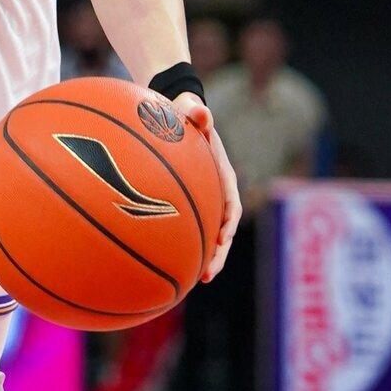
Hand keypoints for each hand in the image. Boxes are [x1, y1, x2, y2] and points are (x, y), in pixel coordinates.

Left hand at [171, 91, 240, 281]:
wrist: (171, 113)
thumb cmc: (180, 111)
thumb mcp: (188, 108)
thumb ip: (195, 111)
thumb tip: (201, 112)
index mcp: (221, 174)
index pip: (230, 203)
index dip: (228, 223)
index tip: (222, 240)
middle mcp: (214, 192)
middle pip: (221, 229)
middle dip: (217, 254)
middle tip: (206, 275)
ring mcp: (200, 200)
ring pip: (203, 235)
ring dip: (201, 258)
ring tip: (191, 282)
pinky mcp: (183, 204)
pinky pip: (183, 228)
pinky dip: (177, 246)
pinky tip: (159, 264)